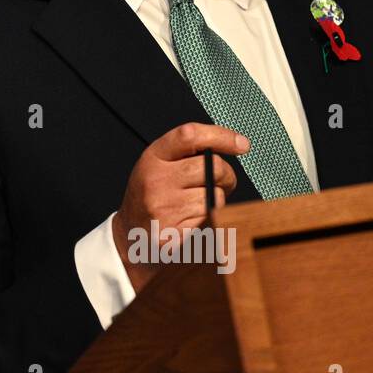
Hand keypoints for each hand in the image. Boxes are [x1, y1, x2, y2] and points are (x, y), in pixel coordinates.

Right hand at [111, 122, 248, 292]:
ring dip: (218, 199)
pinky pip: (211, 219)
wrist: (131, 236)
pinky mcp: (174, 232)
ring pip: (217, 195)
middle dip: (226, 175)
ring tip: (200, 203)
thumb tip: (233, 144)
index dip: (221, 136)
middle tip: (221, 182)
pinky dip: (210, 218)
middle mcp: (155, 180)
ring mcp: (163, 208)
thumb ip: (186, 152)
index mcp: (152, 158)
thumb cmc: (152, 197)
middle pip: (213, 166)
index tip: (241, 144)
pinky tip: (193, 219)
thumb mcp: (159, 165)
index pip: (189, 136)